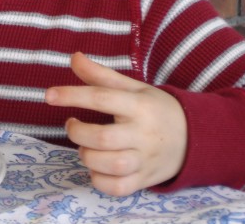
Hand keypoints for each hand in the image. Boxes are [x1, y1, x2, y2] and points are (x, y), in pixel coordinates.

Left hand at [45, 52, 186, 195]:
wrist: (196, 137)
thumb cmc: (155, 109)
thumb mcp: (133, 87)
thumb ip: (101, 75)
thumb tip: (73, 57)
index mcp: (139, 105)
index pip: (101, 97)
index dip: (71, 95)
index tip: (49, 95)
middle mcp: (143, 134)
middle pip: (102, 137)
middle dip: (77, 132)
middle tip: (72, 125)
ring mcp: (146, 160)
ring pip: (110, 165)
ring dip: (87, 157)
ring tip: (84, 148)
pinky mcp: (145, 180)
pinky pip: (118, 188)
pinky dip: (100, 180)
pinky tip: (96, 168)